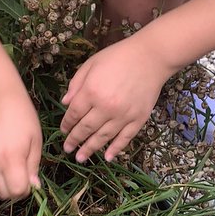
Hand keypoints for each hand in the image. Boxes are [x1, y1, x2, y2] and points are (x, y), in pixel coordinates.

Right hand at [0, 89, 41, 199]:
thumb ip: (33, 166)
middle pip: (4, 194)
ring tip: (13, 169)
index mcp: (12, 159)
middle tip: (23, 175)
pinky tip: (2, 166)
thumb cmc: (23, 117)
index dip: (27, 189)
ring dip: (4, 185)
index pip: (18, 191)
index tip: (32, 178)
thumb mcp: (36, 141)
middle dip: (15, 190)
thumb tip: (34, 186)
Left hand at [60, 29, 172, 162]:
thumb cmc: (118, 57)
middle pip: (85, 128)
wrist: (151, 57)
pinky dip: (116, 149)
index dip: (66, 124)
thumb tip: (64, 103)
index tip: (63, 130)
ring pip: (102, 137)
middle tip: (67, 148)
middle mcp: (105, 107)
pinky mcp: (138, 119)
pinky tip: (108, 157)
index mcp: (91, 92)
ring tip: (80, 158)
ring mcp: (123, 115)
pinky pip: (125, 138)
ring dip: (90, 149)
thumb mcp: (91, 64)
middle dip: (74, 140)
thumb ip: (76, 84)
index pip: (74, 114)